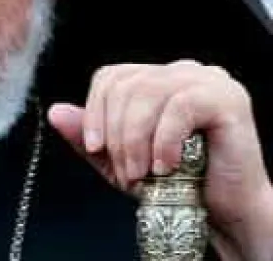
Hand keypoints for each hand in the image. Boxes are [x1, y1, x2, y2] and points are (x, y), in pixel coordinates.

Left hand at [47, 59, 272, 260]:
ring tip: (142, 173)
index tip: (94, 148)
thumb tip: (55, 112)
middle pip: (126, 85)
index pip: (111, 77)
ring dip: (136, 140)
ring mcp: (206, 80)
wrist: (228, 211)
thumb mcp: (121, 160)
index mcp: (156, 78)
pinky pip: (179, 107)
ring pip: (148, 93)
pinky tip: (166, 166)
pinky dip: (164, 140)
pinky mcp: (226, 98)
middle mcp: (180, 71)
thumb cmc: (179, 183)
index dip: (94, 111)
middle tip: (126, 172)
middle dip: (117, 134)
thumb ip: (88, 135)